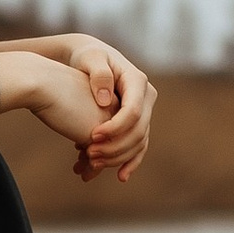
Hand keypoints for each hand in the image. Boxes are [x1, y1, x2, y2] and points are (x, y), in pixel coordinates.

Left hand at [28, 33, 155, 181]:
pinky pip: (138, 144)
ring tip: (92, 164)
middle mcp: (145, 97)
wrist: (90, 58)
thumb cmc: (87, 56)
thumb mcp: (89, 58)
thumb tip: (106, 100)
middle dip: (115, 146)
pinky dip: (130, 161)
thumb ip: (98, 75)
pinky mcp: (136, 121)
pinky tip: (120, 176)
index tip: (92, 136)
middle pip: (138, 130)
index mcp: (137, 81)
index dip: (114, 128)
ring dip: (118, 157)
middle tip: (89, 154)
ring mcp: (143, 110)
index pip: (132, 111)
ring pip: (139, 141)